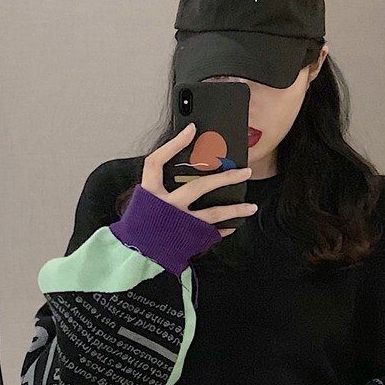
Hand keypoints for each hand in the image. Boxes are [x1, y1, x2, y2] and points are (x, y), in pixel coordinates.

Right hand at [141, 122, 257, 234]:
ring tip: (251, 206)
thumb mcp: (144, 201)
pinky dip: (223, 228)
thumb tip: (190, 168)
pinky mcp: (187, 239)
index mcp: (150, 192)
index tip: (191, 130)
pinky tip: (233, 224)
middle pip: (199, 186)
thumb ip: (161, 186)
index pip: (158, 161)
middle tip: (245, 172)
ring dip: (235, 209)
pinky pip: (210, 233)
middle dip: (225, 178)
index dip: (173, 144)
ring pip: (213, 213)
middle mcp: (166, 206)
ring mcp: (179, 223)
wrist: (134, 255)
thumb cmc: (139, 226)